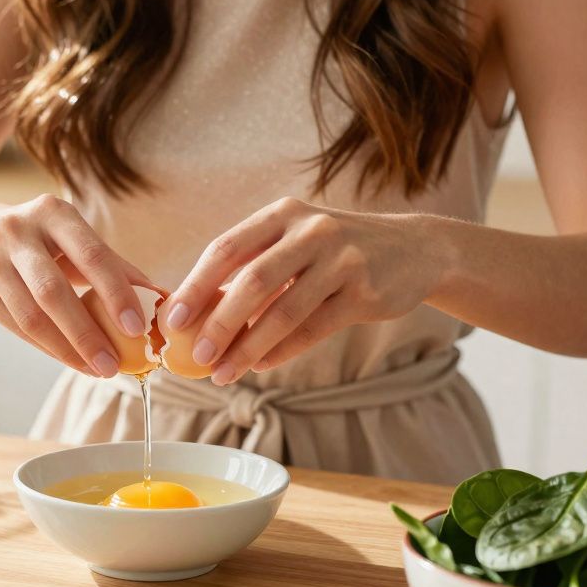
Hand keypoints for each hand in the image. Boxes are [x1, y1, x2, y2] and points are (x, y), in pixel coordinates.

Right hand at [0, 194, 158, 376]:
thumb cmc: (45, 242)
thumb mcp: (76, 240)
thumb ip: (116, 267)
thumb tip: (162, 299)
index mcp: (52, 212)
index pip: (91, 255)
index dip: (116, 292)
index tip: (137, 327)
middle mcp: (15, 231)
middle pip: (53, 291)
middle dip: (86, 333)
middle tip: (114, 365)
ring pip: (31, 317)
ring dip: (67, 350)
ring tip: (97, 369)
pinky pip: (16, 329)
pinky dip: (48, 349)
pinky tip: (72, 361)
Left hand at [164, 197, 448, 384]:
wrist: (414, 250)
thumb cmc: (336, 251)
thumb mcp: (296, 242)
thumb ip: (254, 268)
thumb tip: (198, 312)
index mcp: (283, 214)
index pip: (227, 248)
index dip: (196, 284)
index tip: (172, 318)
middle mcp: (311, 230)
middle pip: (252, 281)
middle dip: (219, 323)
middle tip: (197, 356)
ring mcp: (342, 260)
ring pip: (283, 312)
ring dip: (248, 348)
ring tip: (223, 373)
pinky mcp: (364, 292)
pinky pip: (313, 329)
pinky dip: (282, 351)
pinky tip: (259, 366)